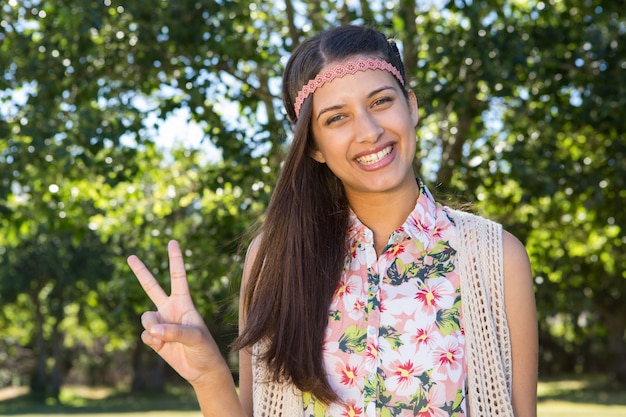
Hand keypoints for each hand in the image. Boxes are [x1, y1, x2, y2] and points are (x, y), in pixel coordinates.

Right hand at [127, 240, 228, 386]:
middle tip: (131, 256)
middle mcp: (170, 309)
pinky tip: (162, 346)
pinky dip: (151, 341)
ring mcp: (161, 323)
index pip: (178, 277)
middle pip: (151, 287)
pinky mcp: (154, 338)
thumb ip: (174, 331)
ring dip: (153, 327)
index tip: (173, 242)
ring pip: (145, 317)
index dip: (176, 259)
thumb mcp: (195, 337)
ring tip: (165, 337)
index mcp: (184, 302)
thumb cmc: (204, 348)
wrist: (200, 369)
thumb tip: (152, 330)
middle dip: (141, 272)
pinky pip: (144, 334)